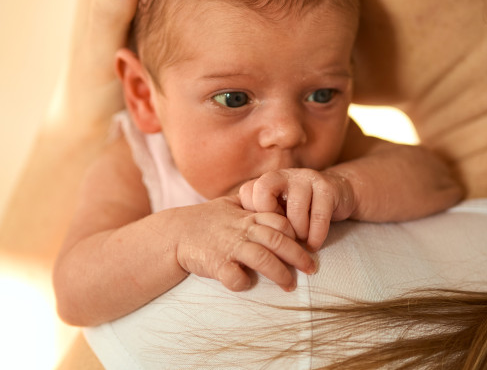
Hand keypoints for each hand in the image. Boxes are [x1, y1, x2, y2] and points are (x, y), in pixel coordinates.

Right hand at [172, 196, 314, 291]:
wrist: (175, 234)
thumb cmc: (206, 220)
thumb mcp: (229, 205)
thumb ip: (252, 204)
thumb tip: (275, 202)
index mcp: (247, 216)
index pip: (280, 221)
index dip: (296, 234)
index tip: (307, 246)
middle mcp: (241, 230)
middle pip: (278, 240)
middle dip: (298, 256)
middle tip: (311, 269)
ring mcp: (229, 247)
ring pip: (263, 259)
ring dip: (280, 273)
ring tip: (290, 285)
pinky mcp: (216, 264)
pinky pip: (235, 277)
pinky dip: (244, 283)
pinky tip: (247, 286)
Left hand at [238, 169, 356, 251]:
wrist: (337, 193)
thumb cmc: (300, 209)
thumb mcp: (278, 210)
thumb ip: (261, 218)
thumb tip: (245, 242)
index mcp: (268, 180)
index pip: (247, 192)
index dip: (254, 215)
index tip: (267, 229)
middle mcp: (284, 174)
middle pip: (263, 191)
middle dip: (272, 220)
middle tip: (282, 237)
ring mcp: (306, 178)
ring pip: (294, 209)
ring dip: (298, 233)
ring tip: (300, 242)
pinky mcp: (327, 188)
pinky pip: (318, 216)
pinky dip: (315, 236)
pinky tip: (313, 245)